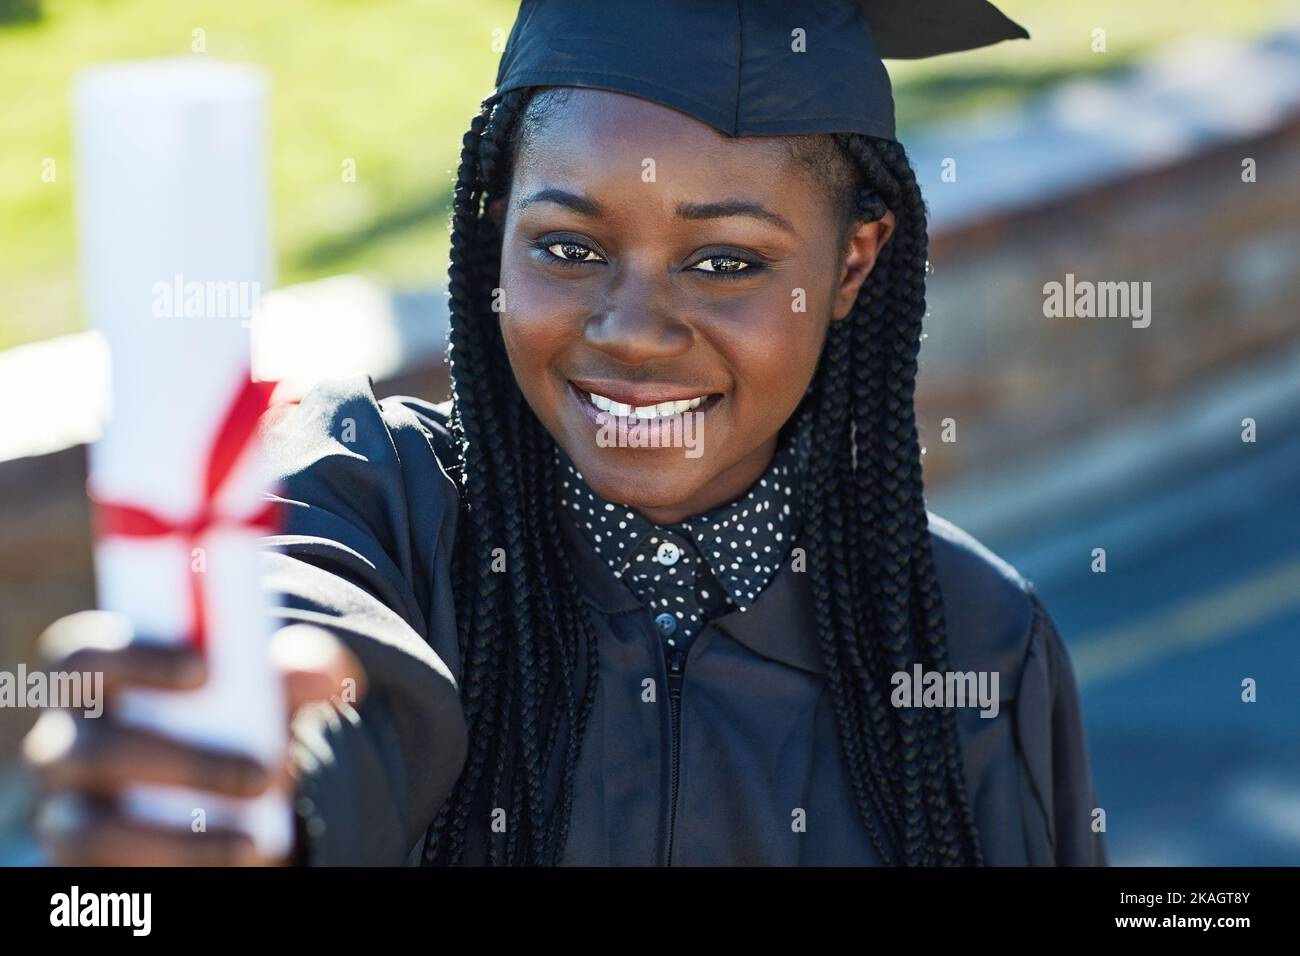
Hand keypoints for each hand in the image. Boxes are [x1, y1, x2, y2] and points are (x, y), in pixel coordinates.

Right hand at [21, 610, 365, 865]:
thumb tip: (323, 674)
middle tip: (263, 772)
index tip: (205, 669)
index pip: (83, 658)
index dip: (133, 658)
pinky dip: (177, 869)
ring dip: (177, 839)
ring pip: (93, 831)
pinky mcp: (82, 862)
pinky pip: (108, 876)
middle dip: (182, 763)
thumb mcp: (264, 687)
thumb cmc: (230, 716)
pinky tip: (234, 860)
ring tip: (253, 841)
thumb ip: (297, 669)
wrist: (218, 791)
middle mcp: (63, 746)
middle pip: (93, 750)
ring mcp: (66, 810)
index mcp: (92, 683)